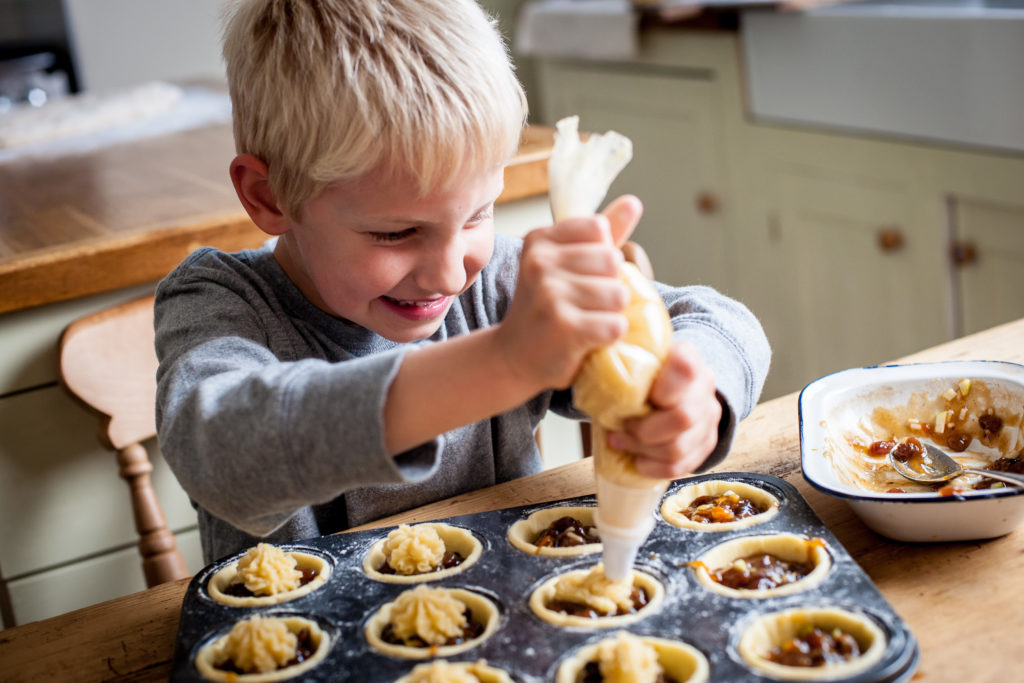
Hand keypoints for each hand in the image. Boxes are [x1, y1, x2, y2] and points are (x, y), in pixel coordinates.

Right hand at [496, 196, 643, 389]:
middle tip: (581, 306)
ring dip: (611, 314)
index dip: (600, 258)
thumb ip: (600, 235)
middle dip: (609, 287)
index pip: (600, 230)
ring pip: (619, 294)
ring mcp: (549, 294)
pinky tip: (587, 341)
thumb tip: (633, 202)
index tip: (578, 277)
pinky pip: (616, 325)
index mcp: (539, 240)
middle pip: (613, 261)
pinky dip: (610, 336)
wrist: (514, 358)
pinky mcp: (564, 327)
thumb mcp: (566, 265)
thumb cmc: (546, 308)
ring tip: (585, 323)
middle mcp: (540, 262)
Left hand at [608, 340, 721, 477]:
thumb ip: (619, 359)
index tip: (641, 397)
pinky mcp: (706, 441)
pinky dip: (653, 467)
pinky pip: (680, 466)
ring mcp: (709, 416)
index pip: (685, 368)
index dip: (663, 388)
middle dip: (643, 430)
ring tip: (621, 442)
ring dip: (642, 450)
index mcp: (686, 357)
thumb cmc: (643, 373)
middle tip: (620, 428)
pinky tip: (637, 460)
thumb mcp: (633, 358)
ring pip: (678, 446)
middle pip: (682, 417)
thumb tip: (589, 355)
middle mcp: (704, 386)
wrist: (671, 387)